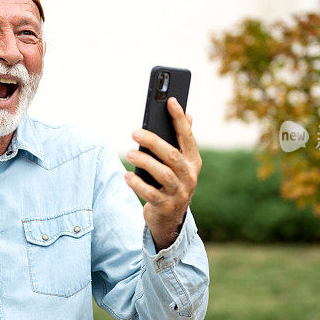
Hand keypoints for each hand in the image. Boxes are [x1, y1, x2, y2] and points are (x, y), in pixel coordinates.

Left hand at [124, 97, 201, 250]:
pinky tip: (127, 175)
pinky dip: (137, 184)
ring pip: (162, 174)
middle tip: (135, 132)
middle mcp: (189, 176)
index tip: (171, 101)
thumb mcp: (180, 164)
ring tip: (130, 152)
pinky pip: (150, 194)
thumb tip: (189, 115)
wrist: (170, 219)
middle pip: (172, 155)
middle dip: (154, 142)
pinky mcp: (166, 206)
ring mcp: (179, 193)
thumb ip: (182, 141)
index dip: (179, 119)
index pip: (187, 136)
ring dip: (144, 161)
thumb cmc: (171, 183)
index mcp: (193, 161)